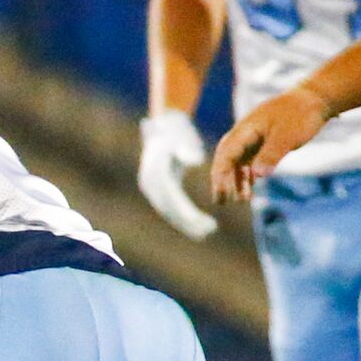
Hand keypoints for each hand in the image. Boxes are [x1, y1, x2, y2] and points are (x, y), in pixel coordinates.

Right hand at [136, 110, 219, 240]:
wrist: (162, 127)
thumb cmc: (177, 132)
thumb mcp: (183, 138)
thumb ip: (189, 150)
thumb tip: (197, 162)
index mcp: (156, 173)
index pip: (172, 199)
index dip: (187, 213)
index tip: (203, 222)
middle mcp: (150, 184)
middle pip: (169, 210)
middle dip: (188, 223)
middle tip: (209, 232)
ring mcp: (152, 189)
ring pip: (169, 212)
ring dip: (187, 224)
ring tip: (208, 233)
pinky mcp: (157, 191)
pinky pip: (170, 208)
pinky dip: (184, 218)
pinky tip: (199, 226)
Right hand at [210, 88, 334, 204]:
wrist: (314, 99)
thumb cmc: (300, 115)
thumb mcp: (287, 136)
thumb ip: (271, 155)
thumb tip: (256, 175)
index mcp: (247, 129)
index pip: (227, 153)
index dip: (222, 174)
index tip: (222, 193)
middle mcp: (245, 133)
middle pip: (226, 157)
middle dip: (221, 179)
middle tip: (220, 201)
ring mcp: (253, 137)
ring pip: (237, 160)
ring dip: (235, 180)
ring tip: (240, 200)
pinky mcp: (263, 141)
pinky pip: (248, 160)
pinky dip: (247, 174)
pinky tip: (250, 188)